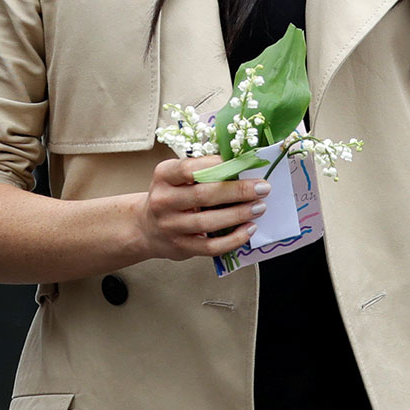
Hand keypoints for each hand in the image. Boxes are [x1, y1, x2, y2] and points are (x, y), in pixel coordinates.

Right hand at [135, 157, 268, 260]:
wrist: (147, 228)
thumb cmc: (174, 196)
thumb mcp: (179, 177)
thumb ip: (204, 169)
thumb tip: (243, 163)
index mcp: (164, 176)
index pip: (189, 168)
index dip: (218, 165)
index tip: (244, 164)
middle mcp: (163, 201)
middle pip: (203, 195)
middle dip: (238, 191)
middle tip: (263, 188)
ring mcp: (170, 226)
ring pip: (208, 222)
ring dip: (238, 214)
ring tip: (260, 207)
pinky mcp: (181, 247)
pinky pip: (210, 247)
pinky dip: (233, 239)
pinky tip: (249, 229)